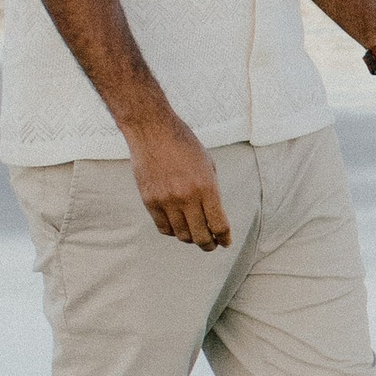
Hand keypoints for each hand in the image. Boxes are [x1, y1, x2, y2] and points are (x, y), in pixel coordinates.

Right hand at [128, 119, 231, 247]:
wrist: (153, 130)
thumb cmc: (185, 145)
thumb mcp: (208, 165)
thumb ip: (212, 191)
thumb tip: (214, 218)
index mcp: (207, 187)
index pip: (219, 225)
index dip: (224, 238)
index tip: (226, 242)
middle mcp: (187, 198)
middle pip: (201, 236)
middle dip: (209, 245)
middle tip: (212, 245)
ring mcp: (167, 201)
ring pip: (181, 235)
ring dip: (191, 239)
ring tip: (195, 237)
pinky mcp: (150, 201)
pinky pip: (164, 228)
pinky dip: (173, 232)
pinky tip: (178, 228)